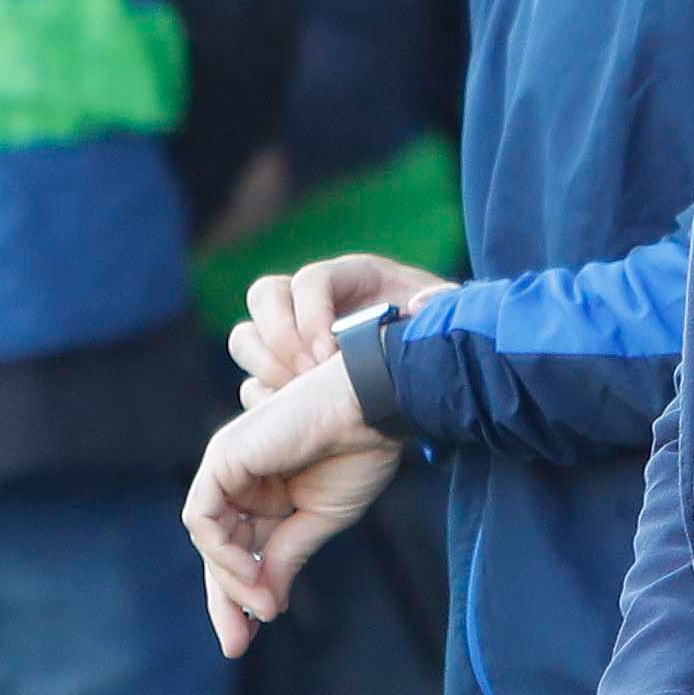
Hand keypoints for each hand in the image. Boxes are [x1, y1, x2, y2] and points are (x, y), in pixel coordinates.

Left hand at [181, 356, 404, 654]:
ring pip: (207, 537)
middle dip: (225, 598)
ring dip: (229, 579)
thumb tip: (264, 608)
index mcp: (264, 492)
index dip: (241, 594)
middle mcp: (239, 480)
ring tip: (262, 606)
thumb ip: (284, 558)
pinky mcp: (222, 458)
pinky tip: (248, 572)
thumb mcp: (317, 521)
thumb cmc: (355, 455)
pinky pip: (202, 517)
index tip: (249, 635)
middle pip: (218, 549)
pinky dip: (220, 551)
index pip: (240, 550)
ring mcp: (227, 466)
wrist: (371, 413)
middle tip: (236, 644)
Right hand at [229, 251, 449, 395]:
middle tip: (308, 375)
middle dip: (280, 337)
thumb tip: (419, 305)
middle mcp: (312, 299)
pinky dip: (264, 397)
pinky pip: (252, 379)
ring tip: (296, 397)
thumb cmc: (436, 335)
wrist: (432, 366)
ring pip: (247, 336)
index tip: (328, 355)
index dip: (311, 313)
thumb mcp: (447, 316)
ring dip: (264, 366)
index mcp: (352, 277)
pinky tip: (295, 418)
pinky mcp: (285, 372)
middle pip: (265, 296)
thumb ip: (440, 306)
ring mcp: (293, 335)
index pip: (311, 280)